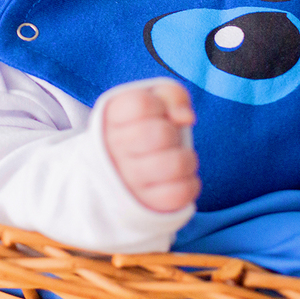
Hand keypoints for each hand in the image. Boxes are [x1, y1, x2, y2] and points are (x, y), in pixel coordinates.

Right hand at [103, 80, 199, 212]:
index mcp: (110, 118)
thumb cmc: (142, 128)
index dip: (159, 106)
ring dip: (186, 158)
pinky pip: (182, 192)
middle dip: (173, 133)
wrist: (118, 172)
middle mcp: (114, 150)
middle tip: (166, 139)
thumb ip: (171, 94)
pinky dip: (189, 182)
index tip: (156, 114)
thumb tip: (186, 117)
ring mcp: (129, 180)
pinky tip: (178, 178)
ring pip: (176, 164)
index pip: (142, 104)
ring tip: (176, 158)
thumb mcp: (152, 100)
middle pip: (161, 133)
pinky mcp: (147, 204)